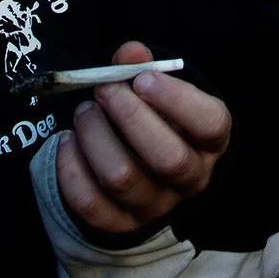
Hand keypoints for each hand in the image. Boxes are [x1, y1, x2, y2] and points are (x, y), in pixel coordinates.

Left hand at [53, 43, 231, 237]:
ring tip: (84, 112)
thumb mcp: (160, 94)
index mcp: (209, 143)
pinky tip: (67, 141)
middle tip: (104, 89)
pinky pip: (90, 203)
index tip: (144, 78)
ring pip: (122, 178)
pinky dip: (71, 169)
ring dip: (95, 136)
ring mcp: (154, 207)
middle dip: (129, 116)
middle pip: (167, 158)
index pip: (211, 124)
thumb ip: (144, 68)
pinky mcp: (119, 225)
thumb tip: (130, 52)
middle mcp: (189, 179)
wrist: (144, 174)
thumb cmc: (156, 122)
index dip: (178, 99)